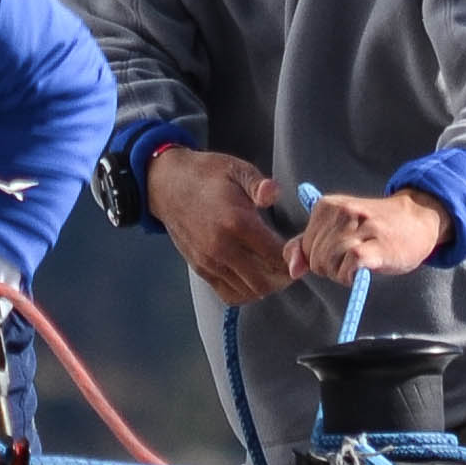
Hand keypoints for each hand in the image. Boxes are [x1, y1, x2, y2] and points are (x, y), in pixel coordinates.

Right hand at [147, 145, 295, 304]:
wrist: (167, 185)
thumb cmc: (206, 174)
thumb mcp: (236, 169)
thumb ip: (258, 183)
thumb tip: (274, 193)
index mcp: (236, 222)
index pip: (276, 256)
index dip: (294, 257)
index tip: (298, 249)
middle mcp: (222, 248)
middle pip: (266, 281)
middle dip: (284, 275)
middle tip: (290, 261)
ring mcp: (209, 262)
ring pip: (250, 292)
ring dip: (268, 284)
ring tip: (274, 269)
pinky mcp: (200, 270)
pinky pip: (230, 295)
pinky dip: (248, 292)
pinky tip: (253, 276)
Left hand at [290, 189, 449, 280]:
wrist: (418, 219)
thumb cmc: (375, 229)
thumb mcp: (336, 230)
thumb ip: (306, 246)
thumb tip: (293, 270)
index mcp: (326, 206)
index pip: (303, 247)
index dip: (318, 259)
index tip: (339, 253)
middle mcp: (341, 212)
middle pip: (315, 258)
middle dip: (329, 268)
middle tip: (351, 260)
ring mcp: (360, 227)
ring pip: (329, 263)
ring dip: (341, 274)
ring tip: (358, 265)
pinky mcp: (377, 244)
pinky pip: (350, 265)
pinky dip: (351, 276)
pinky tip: (361, 271)